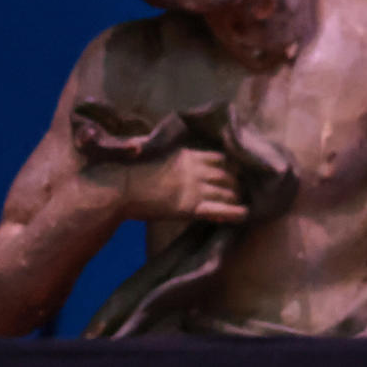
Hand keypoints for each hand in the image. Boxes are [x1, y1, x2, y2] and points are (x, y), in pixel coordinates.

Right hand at [104, 148, 246, 223]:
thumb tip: (172, 151)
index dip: (232, 165)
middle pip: (229, 174)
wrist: (121, 189)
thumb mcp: (161, 155)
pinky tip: (244, 214)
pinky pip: (219, 209)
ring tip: (242, 202)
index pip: (221, 157)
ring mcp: (195, 188)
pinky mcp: (191, 207)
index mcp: (190, 155)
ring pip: (227, 191)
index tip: (236, 172)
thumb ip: (174, 155)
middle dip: (238, 182)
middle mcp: (197, 169)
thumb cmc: (133, 172)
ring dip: (237, 197)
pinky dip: (234, 212)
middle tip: (243, 190)